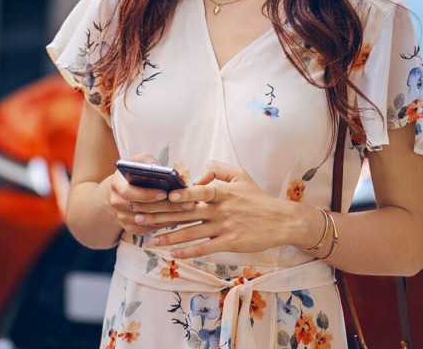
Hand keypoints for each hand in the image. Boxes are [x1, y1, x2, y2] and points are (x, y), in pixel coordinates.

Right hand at [103, 153, 193, 235]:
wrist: (122, 191)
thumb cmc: (134, 172)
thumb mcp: (138, 161)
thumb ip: (147, 161)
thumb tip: (159, 168)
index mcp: (117, 184)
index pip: (128, 192)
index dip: (146, 194)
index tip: (164, 193)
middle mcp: (117, 203)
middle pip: (142, 209)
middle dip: (167, 207)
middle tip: (188, 204)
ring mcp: (123, 218)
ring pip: (149, 221)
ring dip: (171, 217)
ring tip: (190, 211)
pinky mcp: (131, 228)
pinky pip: (151, 229)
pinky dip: (168, 224)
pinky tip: (184, 218)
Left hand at [144, 160, 294, 258]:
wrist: (281, 220)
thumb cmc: (257, 197)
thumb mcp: (240, 174)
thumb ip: (216, 169)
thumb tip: (196, 179)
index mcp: (222, 192)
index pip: (199, 192)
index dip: (182, 194)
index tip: (165, 195)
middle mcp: (220, 210)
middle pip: (186, 213)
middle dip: (161, 215)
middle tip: (141, 217)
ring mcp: (224, 227)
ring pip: (192, 232)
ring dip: (169, 236)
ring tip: (151, 239)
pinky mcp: (229, 242)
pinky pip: (205, 248)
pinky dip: (188, 251)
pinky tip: (173, 254)